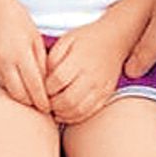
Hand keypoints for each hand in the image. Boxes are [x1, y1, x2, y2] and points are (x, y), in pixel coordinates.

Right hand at [0, 0, 50, 112]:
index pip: (34, 86)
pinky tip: (18, 82)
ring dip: (20, 96)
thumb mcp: (36, 39)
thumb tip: (47, 86)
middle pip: (19, 94)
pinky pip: (0, 80)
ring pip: (8, 90)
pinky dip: (10, 84)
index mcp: (21, 53)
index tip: (48, 109)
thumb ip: (41, 63)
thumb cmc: (20, 21)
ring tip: (31, 98)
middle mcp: (5, 60)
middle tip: (40, 107)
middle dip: (30, 104)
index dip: (42, 101)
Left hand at [45, 0, 144, 125]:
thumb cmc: (87, 39)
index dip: (45, 88)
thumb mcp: (66, 40)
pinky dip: (74, 117)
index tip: (40, 87)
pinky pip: (89, 113)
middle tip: (44, 101)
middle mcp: (90, 76)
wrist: (116, 39)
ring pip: (78, 110)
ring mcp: (100, 88)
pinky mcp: (105, 96)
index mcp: (78, 60)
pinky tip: (64, 113)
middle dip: (51, 104)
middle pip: (67, 99)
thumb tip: (42, 78)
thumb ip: (53, 58)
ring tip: (53, 108)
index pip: (57, 80)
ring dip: (62, 113)